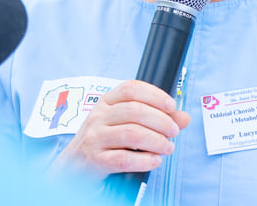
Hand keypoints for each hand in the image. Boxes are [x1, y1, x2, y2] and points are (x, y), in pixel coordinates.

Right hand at [52, 80, 190, 178]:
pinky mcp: (95, 160)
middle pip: (135, 110)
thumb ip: (155, 119)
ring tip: (168, 148)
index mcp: (106, 102)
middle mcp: (98, 116)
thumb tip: (184, 117)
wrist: (73, 167)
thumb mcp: (124, 124)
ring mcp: (95, 138)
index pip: (131, 88)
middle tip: (174, 131)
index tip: (172, 106)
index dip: (154, 94)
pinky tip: (155, 161)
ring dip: (157, 141)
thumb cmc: (102, 142)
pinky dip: (145, 160)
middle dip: (161, 120)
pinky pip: (124, 159)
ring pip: (132, 133)